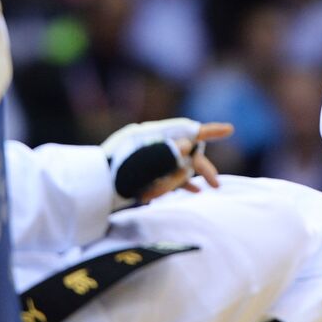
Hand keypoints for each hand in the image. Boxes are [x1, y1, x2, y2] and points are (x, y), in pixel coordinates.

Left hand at [101, 117, 233, 207]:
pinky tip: (195, 192)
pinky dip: (183, 183)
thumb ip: (165, 153)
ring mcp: (152, 159)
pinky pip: (172, 176)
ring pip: (180, 168)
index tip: (229, 130)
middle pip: (188, 152)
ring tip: (175, 192)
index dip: (209, 130)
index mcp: (151, 134)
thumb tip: (187, 147)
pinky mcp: (149, 174)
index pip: (186, 129)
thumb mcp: (140, 159)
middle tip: (214, 184)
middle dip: (201, 168)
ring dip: (179, 181)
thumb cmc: (113, 171)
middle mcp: (155, 144)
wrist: (91, 190)